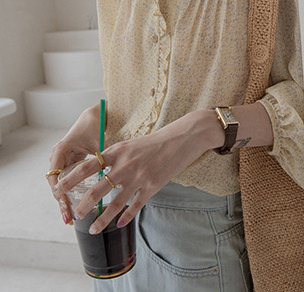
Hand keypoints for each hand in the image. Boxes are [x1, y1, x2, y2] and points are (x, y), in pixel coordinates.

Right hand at [47, 109, 101, 226]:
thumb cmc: (95, 125)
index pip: (55, 178)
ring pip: (60, 185)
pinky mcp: (68, 163)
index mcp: (61, 151)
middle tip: (68, 219)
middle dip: (62, 202)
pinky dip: (69, 194)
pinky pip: (66, 181)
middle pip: (56, 184)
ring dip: (64, 201)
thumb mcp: (98, 143)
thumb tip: (112, 177)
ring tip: (69, 219)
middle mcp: (58, 157)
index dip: (60, 194)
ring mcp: (62, 160)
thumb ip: (102, 159)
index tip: (67, 207)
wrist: (95, 115)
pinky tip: (74, 207)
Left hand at [54, 116, 210, 234]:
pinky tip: (117, 225)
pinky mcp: (152, 187)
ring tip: (92, 229)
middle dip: (83, 204)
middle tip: (75, 214)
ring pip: (115, 203)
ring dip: (101, 219)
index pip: (88, 165)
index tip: (59, 188)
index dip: (72, 178)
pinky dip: (125, 218)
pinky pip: (135, 206)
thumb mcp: (129, 144)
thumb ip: (113, 157)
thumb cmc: (152, 142)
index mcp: (117, 151)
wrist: (179, 139)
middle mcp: (125, 165)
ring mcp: (139, 177)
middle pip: (98, 188)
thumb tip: (95, 170)